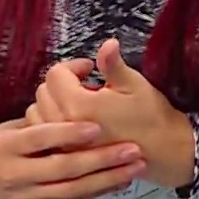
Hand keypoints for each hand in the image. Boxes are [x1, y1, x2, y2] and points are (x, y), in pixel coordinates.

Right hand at [0, 119, 146, 198]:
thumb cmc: (3, 141)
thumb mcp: (15, 122)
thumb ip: (47, 107)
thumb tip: (86, 64)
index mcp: (7, 145)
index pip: (40, 137)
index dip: (67, 132)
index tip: (96, 126)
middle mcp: (14, 173)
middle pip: (61, 167)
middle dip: (100, 159)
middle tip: (132, 149)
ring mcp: (26, 195)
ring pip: (71, 189)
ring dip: (107, 178)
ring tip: (135, 165)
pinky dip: (98, 190)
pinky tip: (122, 180)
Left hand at [24, 39, 194, 190]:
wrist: (160, 151)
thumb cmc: (149, 115)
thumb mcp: (133, 84)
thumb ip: (112, 64)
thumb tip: (108, 43)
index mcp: (78, 105)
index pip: (56, 74)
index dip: (73, 65)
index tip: (91, 68)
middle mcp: (63, 125)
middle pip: (43, 91)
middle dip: (63, 82)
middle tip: (87, 84)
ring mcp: (60, 143)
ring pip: (37, 113)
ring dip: (54, 102)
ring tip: (78, 104)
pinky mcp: (63, 155)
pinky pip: (43, 133)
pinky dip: (50, 121)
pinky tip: (71, 121)